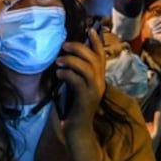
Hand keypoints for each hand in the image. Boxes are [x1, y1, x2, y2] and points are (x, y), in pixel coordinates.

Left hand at [56, 27, 104, 160]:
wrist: (77, 132)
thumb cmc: (73, 109)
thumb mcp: (75, 87)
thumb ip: (74, 74)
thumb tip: (64, 57)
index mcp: (98, 79)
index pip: (101, 57)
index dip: (97, 42)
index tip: (91, 29)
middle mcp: (100, 84)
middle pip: (94, 59)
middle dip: (79, 48)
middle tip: (64, 45)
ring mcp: (94, 92)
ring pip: (87, 68)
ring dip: (71, 61)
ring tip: (59, 61)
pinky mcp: (86, 100)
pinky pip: (78, 82)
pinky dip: (67, 75)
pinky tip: (58, 75)